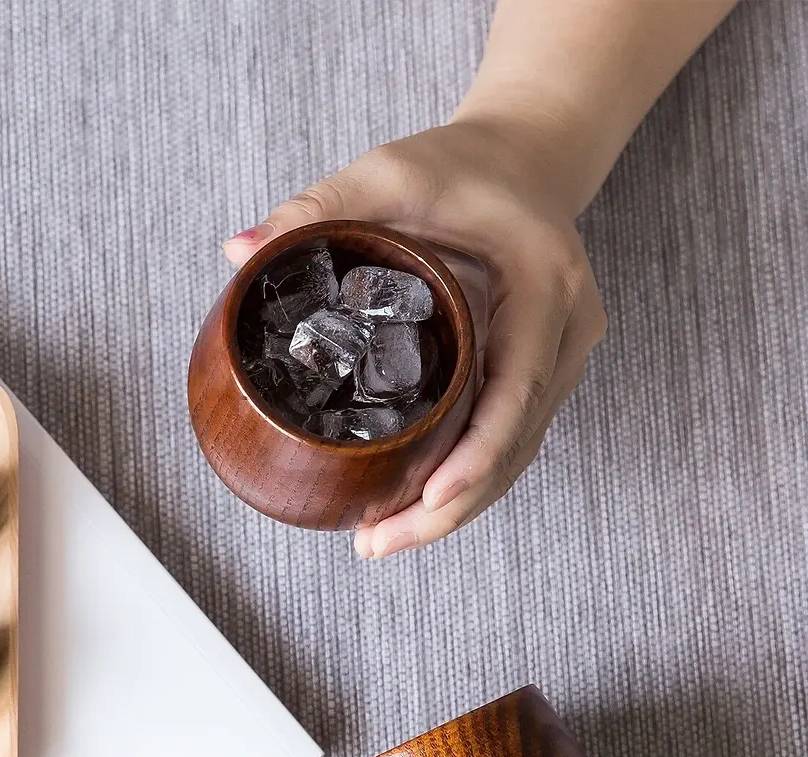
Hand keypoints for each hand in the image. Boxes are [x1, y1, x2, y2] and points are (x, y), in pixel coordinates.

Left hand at [223, 119, 606, 557]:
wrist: (526, 162)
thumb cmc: (463, 168)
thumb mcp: (390, 172)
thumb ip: (318, 207)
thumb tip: (239, 250)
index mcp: (544, 285)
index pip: (518, 388)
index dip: (478, 453)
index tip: (433, 497)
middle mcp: (567, 332)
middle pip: (517, 444)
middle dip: (451, 506)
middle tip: (378, 543)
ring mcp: (562, 360)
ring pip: (516, 457)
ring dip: (456, 507)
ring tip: (384, 541)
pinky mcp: (543, 377)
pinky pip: (509, 443)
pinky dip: (465, 480)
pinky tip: (415, 507)